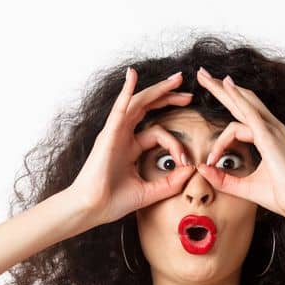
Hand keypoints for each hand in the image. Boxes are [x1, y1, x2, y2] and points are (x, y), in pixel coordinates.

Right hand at [63, 69, 196, 228]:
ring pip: (138, 103)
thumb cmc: (114, 201)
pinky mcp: (110, 134)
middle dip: (168, 99)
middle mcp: (122, 136)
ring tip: (176, 80)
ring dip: (157, 90)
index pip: (158, 134)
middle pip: (147, 109)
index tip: (187, 162)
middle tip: (188, 94)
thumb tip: (192, 170)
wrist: (92, 208)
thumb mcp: (151, 191)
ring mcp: (115, 132)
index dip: (176, 145)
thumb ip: (172, 182)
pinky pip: (120, 108)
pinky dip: (127, 91)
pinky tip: (133, 75)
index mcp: (130, 148)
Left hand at [192, 66, 284, 219]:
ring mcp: (272, 130)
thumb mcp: (244, 187)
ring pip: (242, 102)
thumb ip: (223, 179)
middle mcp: (272, 129)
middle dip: (221, 88)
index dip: (221, 130)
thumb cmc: (280, 197)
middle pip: (242, 101)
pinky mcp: (268, 136)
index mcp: (270, 138)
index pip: (243, 117)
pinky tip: (225, 86)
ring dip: (222, 89)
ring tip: (203, 76)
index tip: (210, 158)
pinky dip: (236, 98)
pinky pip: (249, 112)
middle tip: (203, 75)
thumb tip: (202, 169)